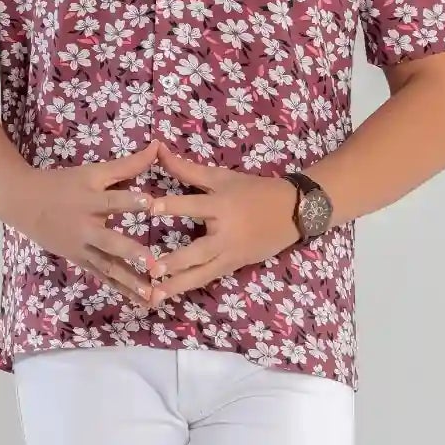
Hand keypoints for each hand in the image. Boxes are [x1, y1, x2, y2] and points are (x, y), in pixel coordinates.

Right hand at [12, 140, 169, 309]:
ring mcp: (82, 248)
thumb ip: (128, 164)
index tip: (152, 204)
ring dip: (131, 282)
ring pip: (109, 267)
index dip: (131, 201)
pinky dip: (122, 289)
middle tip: (153, 265)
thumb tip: (158, 146)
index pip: (113, 199)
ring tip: (153, 295)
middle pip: (109, 242)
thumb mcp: (92, 172)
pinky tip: (142, 300)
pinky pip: (104, 277)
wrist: (23, 204)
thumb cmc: (62, 184)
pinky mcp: (81, 261)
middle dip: (131, 254)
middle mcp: (87, 227)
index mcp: (90, 200)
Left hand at [139, 143, 296, 306]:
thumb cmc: (254, 191)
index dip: (173, 206)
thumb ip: (186, 169)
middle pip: (199, 251)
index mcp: (222, 206)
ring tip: (153, 296)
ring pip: (202, 273)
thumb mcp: (222, 177)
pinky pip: (208, 278)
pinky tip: (168, 295)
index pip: (194, 205)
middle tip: (151, 270)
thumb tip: (158, 149)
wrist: (293, 211)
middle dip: (176, 261)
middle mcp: (225, 234)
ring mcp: (230, 254)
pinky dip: (188, 286)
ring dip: (177, 285)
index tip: (151, 208)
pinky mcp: (233, 266)